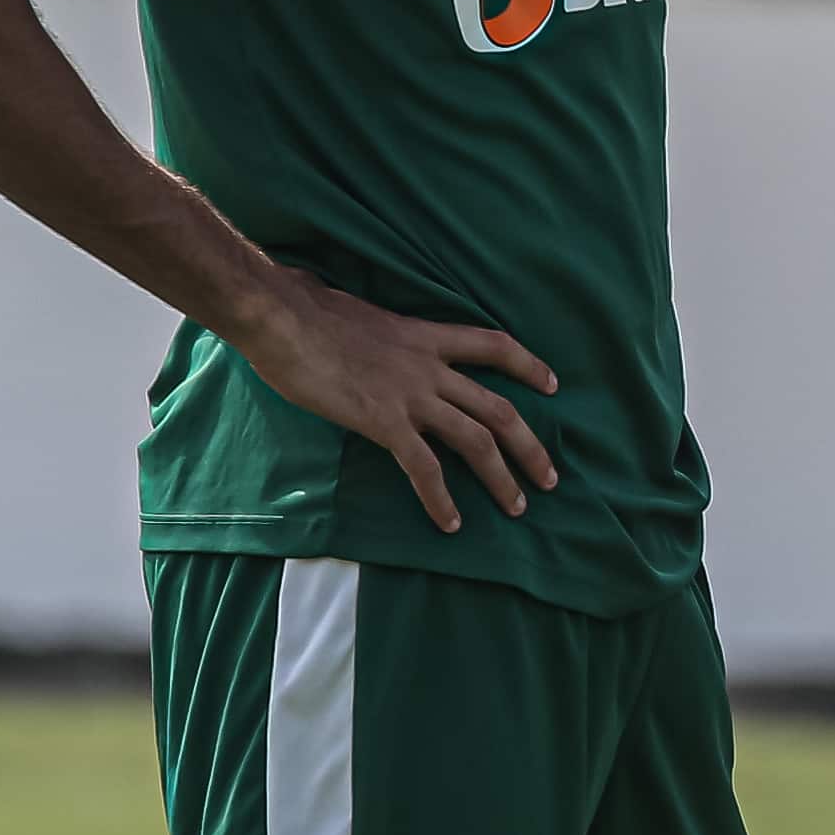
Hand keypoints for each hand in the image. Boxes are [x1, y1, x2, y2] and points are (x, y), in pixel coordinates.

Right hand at [232, 269, 560, 533]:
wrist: (282, 315)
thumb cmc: (309, 312)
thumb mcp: (366, 317)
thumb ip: (386, 339)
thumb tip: (378, 347)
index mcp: (426, 336)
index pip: (495, 345)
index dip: (528, 365)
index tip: (552, 384)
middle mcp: (430, 366)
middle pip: (500, 408)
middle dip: (530, 447)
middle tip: (550, 478)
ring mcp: (411, 395)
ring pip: (476, 440)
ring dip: (502, 478)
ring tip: (518, 508)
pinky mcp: (384, 421)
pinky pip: (424, 467)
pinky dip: (441, 499)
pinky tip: (451, 523)